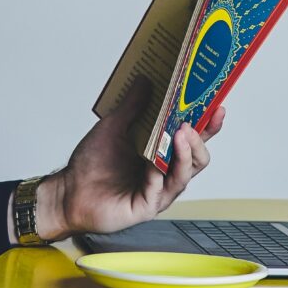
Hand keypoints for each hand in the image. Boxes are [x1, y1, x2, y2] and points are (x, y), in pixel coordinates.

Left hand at [34, 77, 224, 241]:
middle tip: (189, 123)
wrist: (69, 191)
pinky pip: (161, 191)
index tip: (217, 107)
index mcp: (162, 154)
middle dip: (199, 139)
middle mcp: (165, 173)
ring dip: (184, 153)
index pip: (193, 139)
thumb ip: (131, 106)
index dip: (208, 125)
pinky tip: (155, 163)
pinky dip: (159, 175)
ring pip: (185, 174)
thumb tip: (145, 80)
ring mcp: (158, 191)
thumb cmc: (91, 164)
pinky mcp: (147, 206)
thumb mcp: (113, 127)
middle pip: (197, 158)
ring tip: (180, 134)